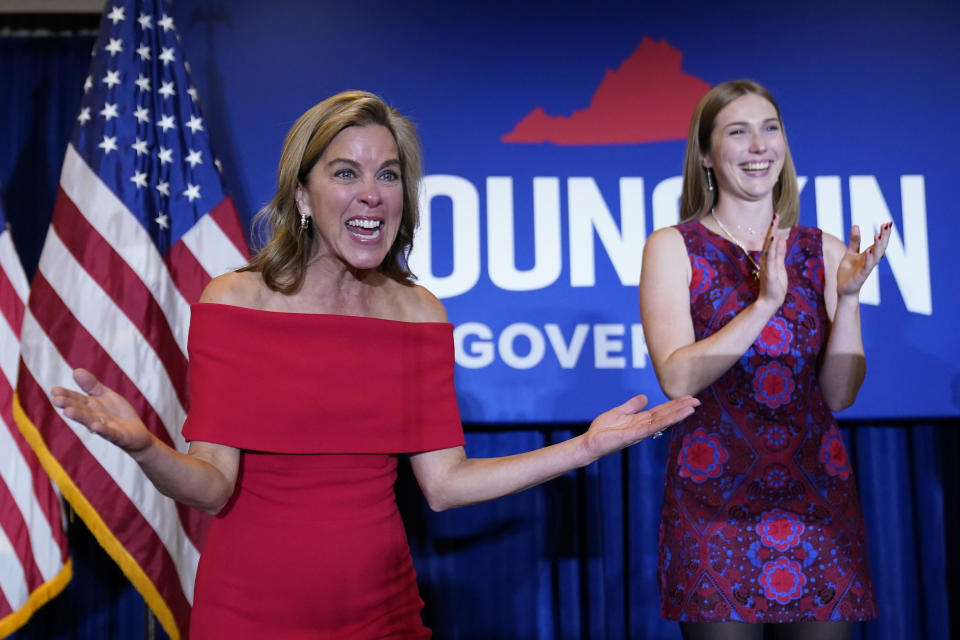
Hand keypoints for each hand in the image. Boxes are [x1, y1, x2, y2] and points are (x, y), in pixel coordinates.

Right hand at [51, 368, 152, 454]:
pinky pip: (109, 433)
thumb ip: (92, 385)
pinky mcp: (117, 436)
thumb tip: (75, 371)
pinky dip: (102, 430)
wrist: (137, 434)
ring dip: (80, 417)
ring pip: (91, 421)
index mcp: (92, 407)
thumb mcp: (106, 395)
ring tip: (68, 412)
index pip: (77, 400)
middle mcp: (95, 417)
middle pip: (81, 410)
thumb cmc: (118, 414)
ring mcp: (105, 427)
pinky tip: (96, 426)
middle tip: (56, 400)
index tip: (54, 390)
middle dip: (69, 405)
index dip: (67, 395)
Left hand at [581, 394, 698, 461]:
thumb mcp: (619, 412)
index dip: (674, 404)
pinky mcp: (634, 435)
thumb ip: (632, 406)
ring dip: (677, 415)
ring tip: (692, 407)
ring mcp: (640, 431)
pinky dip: (664, 422)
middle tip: (697, 400)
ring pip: (663, 421)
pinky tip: (674, 417)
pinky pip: (652, 427)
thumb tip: (645, 397)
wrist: (590, 442)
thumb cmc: (603, 430)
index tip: (688, 397)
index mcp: (641, 420)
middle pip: (666, 415)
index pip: (661, 411)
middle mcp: (643, 426)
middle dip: (681, 408)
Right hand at [758, 213, 788, 307]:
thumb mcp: (779, 266)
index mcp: (769, 258)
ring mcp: (766, 266)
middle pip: (769, 241)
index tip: (777, 217)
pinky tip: (773, 239)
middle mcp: (766, 260)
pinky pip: (770, 258)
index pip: (771, 241)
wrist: (770, 301)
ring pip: (769, 248)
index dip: (774, 229)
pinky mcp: (768, 273)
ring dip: (772, 235)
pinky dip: (772, 248)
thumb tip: (781, 240)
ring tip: (775, 223)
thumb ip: (780, 253)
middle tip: (776, 215)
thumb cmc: (775, 286)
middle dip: (772, 228)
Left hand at [837, 223, 891, 296]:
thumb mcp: (850, 253)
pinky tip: (869, 251)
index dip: (884, 233)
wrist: (844, 289)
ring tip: (878, 235)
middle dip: (884, 236)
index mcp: (869, 254)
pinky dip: (869, 259)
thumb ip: (854, 241)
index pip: (879, 242)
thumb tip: (856, 226)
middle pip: (880, 247)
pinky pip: (866, 267)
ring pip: (876, 256)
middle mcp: (870, 260)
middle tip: (887, 225)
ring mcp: (866, 268)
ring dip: (878, 246)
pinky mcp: (861, 276)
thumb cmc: (849, 272)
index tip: (888, 222)